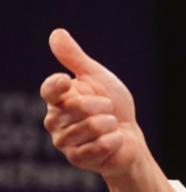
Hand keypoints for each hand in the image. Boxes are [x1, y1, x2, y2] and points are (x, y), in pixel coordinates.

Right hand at [40, 28, 149, 177]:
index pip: (49, 89)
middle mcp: (55, 121)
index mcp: (59, 99)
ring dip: (110, 124)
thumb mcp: (98, 78)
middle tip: (107, 111)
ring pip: (91, 126)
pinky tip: (113, 141)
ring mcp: (64, 142)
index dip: (57, 85)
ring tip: (109, 127)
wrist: (130, 137)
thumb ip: (76, 59)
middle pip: (78, 107)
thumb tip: (56, 33)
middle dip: (103, 106)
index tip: (67, 81)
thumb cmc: (114, 106)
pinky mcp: (77, 159)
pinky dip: (114, 140)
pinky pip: (99, 145)